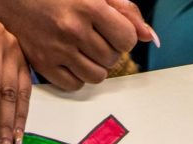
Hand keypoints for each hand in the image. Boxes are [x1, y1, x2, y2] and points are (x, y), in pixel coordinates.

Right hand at [0, 0, 155, 90]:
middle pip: (112, 59)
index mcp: (88, 7)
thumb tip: (149, 37)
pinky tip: (71, 60)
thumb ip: (125, 10)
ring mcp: (56, 49)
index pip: (126, 39)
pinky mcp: (42, 64)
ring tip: (84, 50)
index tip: (113, 31)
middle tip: (93, 37)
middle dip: (108, 50)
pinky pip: (74, 85)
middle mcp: (72, 30)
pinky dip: (77, 77)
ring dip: (96, 66)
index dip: (123, 37)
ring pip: (97, 76)